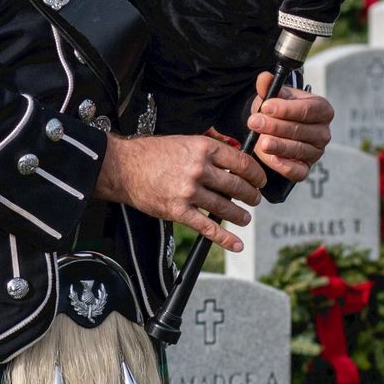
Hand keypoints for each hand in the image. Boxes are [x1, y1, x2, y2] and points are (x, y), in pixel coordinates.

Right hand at [95, 132, 268, 252]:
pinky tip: (236, 243)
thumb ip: (210, 149)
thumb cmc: (152, 153)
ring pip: (226, 208)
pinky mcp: (178, 211)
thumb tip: (234, 160)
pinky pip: (207, 227)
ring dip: (240, 215)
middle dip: (251, 196)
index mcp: (203, 148)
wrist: (123, 167)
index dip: (256, 174)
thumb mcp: (185, 140)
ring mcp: (189, 192)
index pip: (242, 163)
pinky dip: (225, 238)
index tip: (260, 181)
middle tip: (255, 200)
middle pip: (237, 186)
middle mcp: (199, 169)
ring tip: (244, 217)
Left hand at [246, 71, 333, 182]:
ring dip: (278, 146)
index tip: (266, 107)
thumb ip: (268, 87)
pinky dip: (285, 166)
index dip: (286, 109)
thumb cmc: (276, 111)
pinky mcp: (306, 168)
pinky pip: (298, 171)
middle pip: (301, 130)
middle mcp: (323, 132)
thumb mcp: (272, 97)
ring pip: (299, 150)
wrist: (271, 130)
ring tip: (261, 141)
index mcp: (321, 109)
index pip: (307, 109)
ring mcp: (316, 152)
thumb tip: (264, 78)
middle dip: (275, 126)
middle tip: (255, 122)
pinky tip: (272, 159)